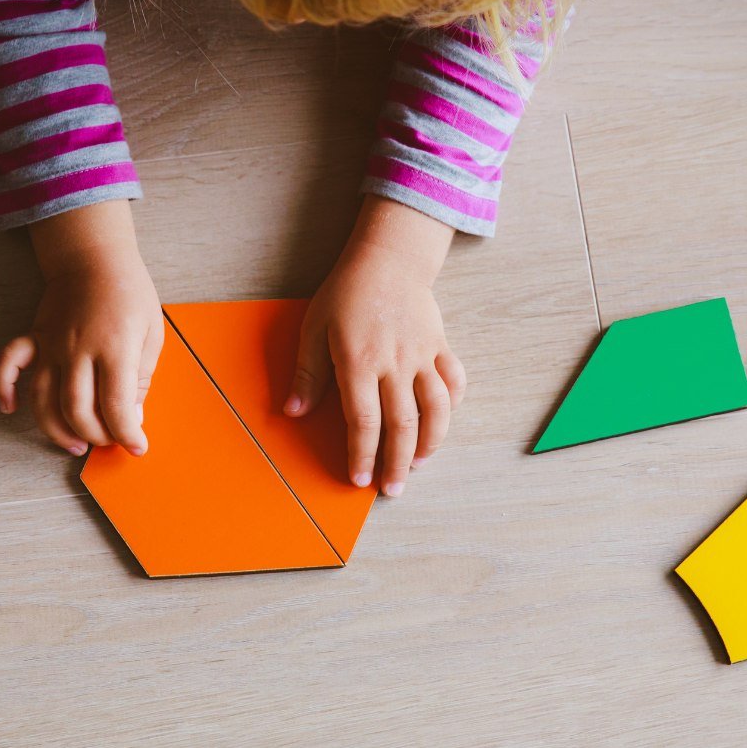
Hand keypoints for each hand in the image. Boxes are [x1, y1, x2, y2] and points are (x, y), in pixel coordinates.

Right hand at [0, 201, 162, 456]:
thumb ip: (142, 376)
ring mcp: (52, 344)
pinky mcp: (35, 338)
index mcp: (114, 348)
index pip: (116, 405)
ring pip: (44, 399)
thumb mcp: (152, 333)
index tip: (137, 447)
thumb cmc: (129, 293)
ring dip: (57, 429)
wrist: (94, 257)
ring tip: (76, 445)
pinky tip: (8, 408)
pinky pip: (9, 364)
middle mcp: (79, 350)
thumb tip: (131, 413)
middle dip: (96, 435)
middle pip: (77, 409)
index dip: (127, 433)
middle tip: (111, 441)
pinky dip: (3, 388)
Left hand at [287, 196, 465, 495]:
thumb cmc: (346, 293)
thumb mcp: (314, 329)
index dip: (362, 455)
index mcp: (359, 363)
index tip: (359, 478)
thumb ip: (307, 374)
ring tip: (420, 464)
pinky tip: (441, 421)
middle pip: (402, 425)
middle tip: (392, 488)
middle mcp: (394, 365)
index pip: (363, 422)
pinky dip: (453, 405)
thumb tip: (292, 412)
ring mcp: (421, 357)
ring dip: (430, 443)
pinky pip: (454, 382)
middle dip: (397, 463)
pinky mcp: (440, 347)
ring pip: (435, 410)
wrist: (388, 259)